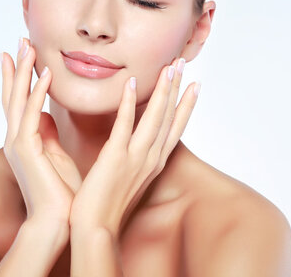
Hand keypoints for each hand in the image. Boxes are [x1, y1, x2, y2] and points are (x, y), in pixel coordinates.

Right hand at [1, 37, 81, 224]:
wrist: (56, 220)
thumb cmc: (59, 191)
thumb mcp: (55, 155)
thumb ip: (48, 133)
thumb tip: (47, 114)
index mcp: (25, 139)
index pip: (19, 101)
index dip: (19, 76)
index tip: (20, 53)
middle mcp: (17, 138)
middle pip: (13, 95)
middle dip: (17, 66)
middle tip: (20, 40)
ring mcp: (19, 144)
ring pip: (18, 100)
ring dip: (24, 71)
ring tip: (28, 46)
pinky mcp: (26, 150)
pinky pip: (31, 115)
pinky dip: (37, 92)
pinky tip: (45, 74)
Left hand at [69, 57, 199, 236]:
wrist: (96, 228)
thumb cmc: (108, 204)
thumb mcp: (129, 177)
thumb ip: (134, 156)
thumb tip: (132, 141)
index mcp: (155, 162)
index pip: (176, 128)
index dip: (186, 105)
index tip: (195, 84)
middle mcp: (151, 158)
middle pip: (170, 117)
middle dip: (177, 88)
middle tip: (183, 62)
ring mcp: (135, 157)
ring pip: (154, 118)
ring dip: (163, 90)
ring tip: (169, 66)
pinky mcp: (115, 157)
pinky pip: (124, 125)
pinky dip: (128, 103)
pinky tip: (131, 83)